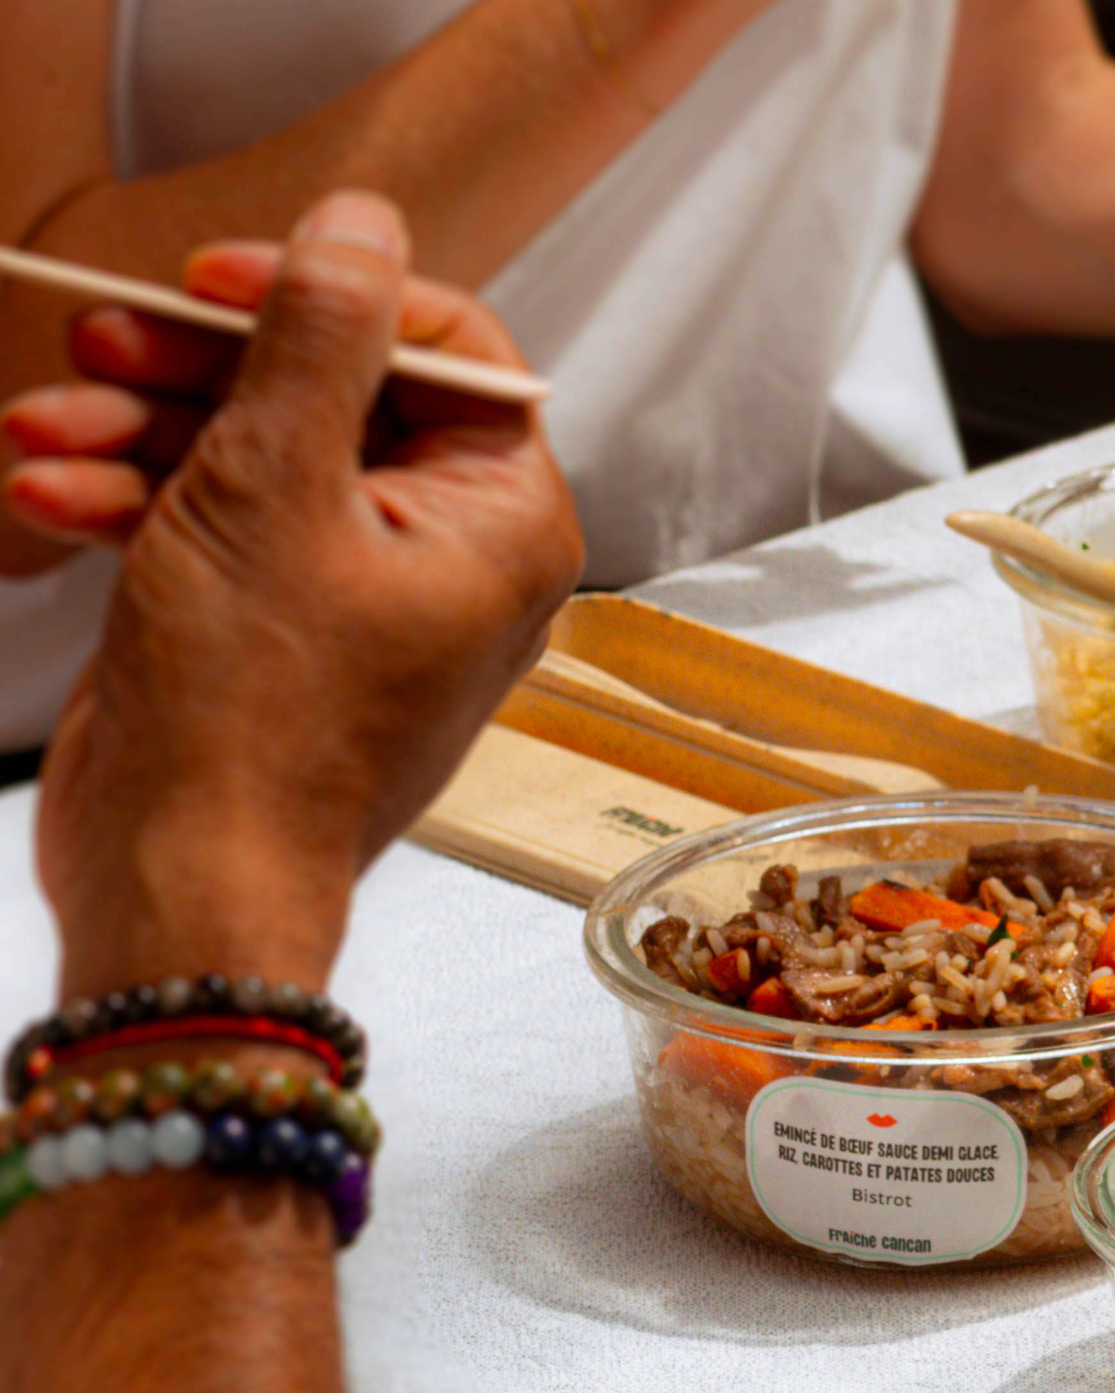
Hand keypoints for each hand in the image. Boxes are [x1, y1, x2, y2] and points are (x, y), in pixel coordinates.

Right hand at [1, 190, 582, 997]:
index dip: (333, 296)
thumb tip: (360, 231)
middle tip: (109, 334)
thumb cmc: (255, 719)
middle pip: (339, 395)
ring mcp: (366, 593)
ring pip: (263, 456)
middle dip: (208, 365)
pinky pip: (223, 526)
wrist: (184, 877)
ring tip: (52, 423)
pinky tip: (50, 490)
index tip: (222, 276)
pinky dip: (139, 499)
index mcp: (502, 523)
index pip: (451, 352)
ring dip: (147, 428)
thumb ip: (320, 343)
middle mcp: (453, 557)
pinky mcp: (285, 625)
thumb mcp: (275, 485)